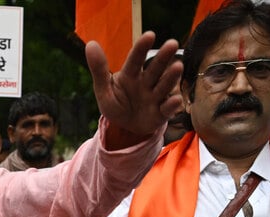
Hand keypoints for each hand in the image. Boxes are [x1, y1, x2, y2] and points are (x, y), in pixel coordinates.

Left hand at [87, 33, 183, 148]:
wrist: (125, 128)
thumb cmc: (116, 105)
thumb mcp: (103, 90)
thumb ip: (99, 69)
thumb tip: (90, 44)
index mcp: (130, 75)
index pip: (135, 59)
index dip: (142, 48)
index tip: (150, 35)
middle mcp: (146, 83)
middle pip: (155, 68)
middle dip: (163, 57)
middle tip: (172, 43)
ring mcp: (154, 97)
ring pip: (163, 85)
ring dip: (170, 77)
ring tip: (178, 66)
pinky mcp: (161, 113)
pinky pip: (167, 108)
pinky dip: (171, 105)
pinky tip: (176, 99)